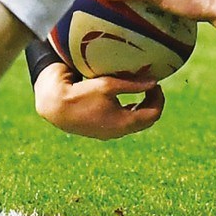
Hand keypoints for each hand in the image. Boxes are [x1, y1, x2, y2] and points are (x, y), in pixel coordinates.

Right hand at [32, 62, 164, 138]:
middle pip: (146, 120)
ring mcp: (109, 133)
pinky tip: (124, 99)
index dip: (159, 98)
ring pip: (135, 122)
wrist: (56, 106)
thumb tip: (154, 82)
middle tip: (150, 85)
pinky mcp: (101, 130)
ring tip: (139, 90)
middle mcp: (119, 132)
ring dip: (141, 107)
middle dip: (152, 102)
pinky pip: (123, 123)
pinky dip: (129, 111)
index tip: (155, 83)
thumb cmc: (82, 94)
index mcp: (123, 123)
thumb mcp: (109, 85)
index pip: (154, 115)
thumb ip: (133, 84)